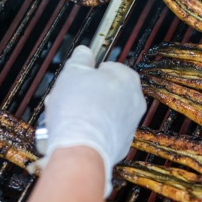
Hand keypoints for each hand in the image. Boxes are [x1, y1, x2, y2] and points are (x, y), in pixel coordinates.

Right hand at [29, 46, 145, 196]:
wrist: (82, 149)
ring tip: (65, 117)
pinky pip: (104, 132)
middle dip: (87, 94)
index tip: (78, 78)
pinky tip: (76, 132)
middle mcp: (136, 101)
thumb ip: (80, 59)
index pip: (110, 68)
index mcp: (128, 79)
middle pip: (107, 91)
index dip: (90, 73)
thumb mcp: (73, 72)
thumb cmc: (79, 109)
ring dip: (87, 112)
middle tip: (68, 97)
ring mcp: (131, 124)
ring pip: (105, 112)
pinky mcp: (122, 144)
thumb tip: (84, 52)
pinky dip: (92, 131)